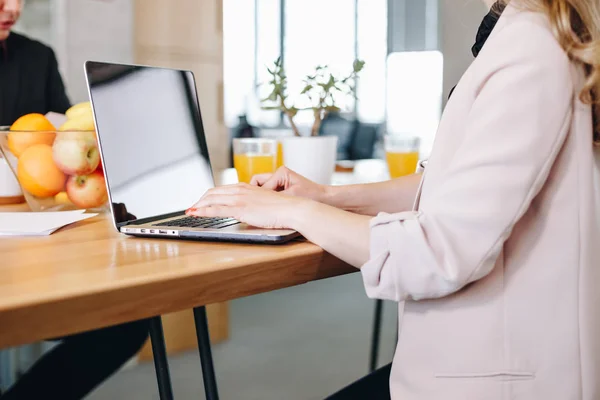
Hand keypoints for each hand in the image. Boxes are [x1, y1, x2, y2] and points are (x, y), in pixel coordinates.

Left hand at [186, 183, 306, 228]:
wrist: (291, 209)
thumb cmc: (282, 208)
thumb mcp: (264, 202)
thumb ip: (253, 204)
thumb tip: (248, 211)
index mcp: (246, 187)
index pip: (221, 189)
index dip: (209, 195)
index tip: (202, 201)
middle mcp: (240, 190)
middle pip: (213, 192)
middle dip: (201, 200)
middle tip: (193, 207)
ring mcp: (239, 199)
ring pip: (211, 199)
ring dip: (198, 205)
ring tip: (190, 210)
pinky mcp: (240, 209)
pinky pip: (216, 209)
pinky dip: (203, 210)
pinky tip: (196, 213)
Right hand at [250, 167, 329, 202]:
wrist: (324, 199)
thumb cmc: (312, 196)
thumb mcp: (291, 196)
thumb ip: (275, 196)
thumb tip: (260, 199)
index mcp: (281, 172)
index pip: (260, 184)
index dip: (258, 196)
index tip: (256, 206)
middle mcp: (279, 174)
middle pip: (257, 182)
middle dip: (256, 194)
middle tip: (256, 206)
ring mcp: (280, 181)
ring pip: (262, 188)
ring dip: (262, 197)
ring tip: (265, 207)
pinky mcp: (282, 188)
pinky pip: (269, 193)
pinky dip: (268, 200)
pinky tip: (272, 208)